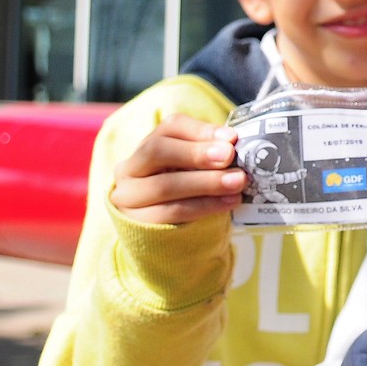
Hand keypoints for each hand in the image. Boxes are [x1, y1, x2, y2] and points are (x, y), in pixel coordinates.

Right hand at [110, 114, 244, 224]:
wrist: (167, 238)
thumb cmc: (187, 193)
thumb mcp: (195, 169)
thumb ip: (211, 153)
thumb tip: (233, 142)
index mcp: (147, 146)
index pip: (170, 127)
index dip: (201, 130)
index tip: (231, 138)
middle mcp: (129, 168)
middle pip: (158, 152)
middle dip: (197, 154)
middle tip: (229, 156)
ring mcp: (128, 197)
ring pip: (165, 185)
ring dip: (206, 182)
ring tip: (237, 182)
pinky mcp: (137, 224)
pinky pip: (171, 212)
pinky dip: (204, 206)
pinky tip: (228, 202)